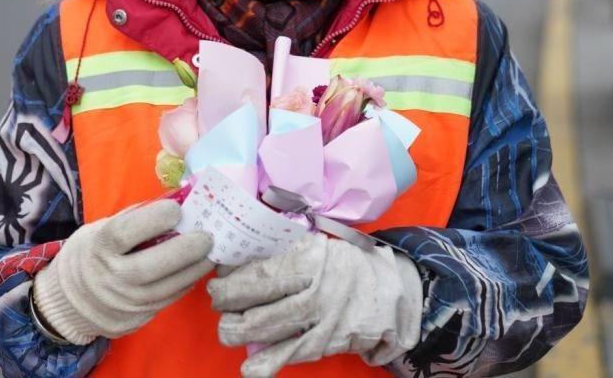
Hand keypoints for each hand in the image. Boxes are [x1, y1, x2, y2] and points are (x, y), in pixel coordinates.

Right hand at [32, 199, 213, 343]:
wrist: (70, 300)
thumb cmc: (92, 253)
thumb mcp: (101, 229)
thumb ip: (134, 218)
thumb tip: (175, 201)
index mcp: (98, 248)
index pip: (125, 234)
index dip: (153, 219)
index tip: (177, 209)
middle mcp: (109, 278)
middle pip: (150, 266)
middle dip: (184, 250)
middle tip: (207, 236)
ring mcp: (124, 302)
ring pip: (165, 289)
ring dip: (194, 269)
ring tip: (211, 253)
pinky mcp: (136, 318)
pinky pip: (167, 300)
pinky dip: (186, 284)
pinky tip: (197, 269)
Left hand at [207, 233, 421, 376]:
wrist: (396, 292)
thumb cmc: (347, 265)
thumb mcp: (317, 247)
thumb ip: (282, 253)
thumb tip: (237, 263)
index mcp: (312, 260)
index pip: (262, 273)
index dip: (233, 281)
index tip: (215, 281)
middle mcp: (317, 291)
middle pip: (261, 303)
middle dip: (229, 307)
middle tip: (218, 304)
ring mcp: (323, 322)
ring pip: (271, 331)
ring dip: (240, 333)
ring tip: (227, 330)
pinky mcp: (328, 345)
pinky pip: (292, 355)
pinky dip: (268, 363)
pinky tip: (250, 368)